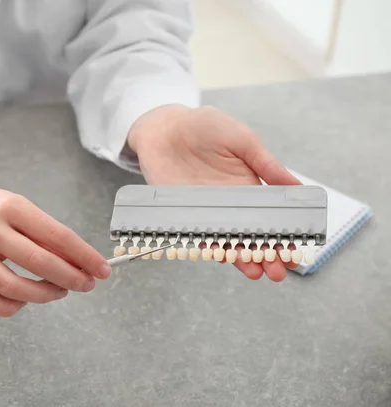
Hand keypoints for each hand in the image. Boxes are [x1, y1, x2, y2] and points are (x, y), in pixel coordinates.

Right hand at [0, 168, 110, 316]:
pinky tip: (23, 302)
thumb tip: (78, 261)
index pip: (58, 235)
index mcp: (11, 207)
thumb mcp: (18, 206)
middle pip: (39, 262)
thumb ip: (45, 233)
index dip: (84, 256)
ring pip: (13, 287)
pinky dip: (9, 308)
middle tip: (86, 284)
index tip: (102, 269)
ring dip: (44, 295)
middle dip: (71, 278)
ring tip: (58, 292)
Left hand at [127, 104, 301, 281]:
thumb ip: (268, 165)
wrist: (164, 125)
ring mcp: (205, 212)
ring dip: (241, 259)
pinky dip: (209, 249)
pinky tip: (222, 257)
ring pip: (226, 242)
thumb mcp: (243, 140)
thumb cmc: (204, 126)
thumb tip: (300, 187)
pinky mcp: (182, 214)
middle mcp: (229, 205)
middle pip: (250, 236)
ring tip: (255, 272)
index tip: (295, 252)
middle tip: (278, 271)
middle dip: (266, 255)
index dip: (283, 236)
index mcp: (248, 187)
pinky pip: (197, 236)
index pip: (270, 218)